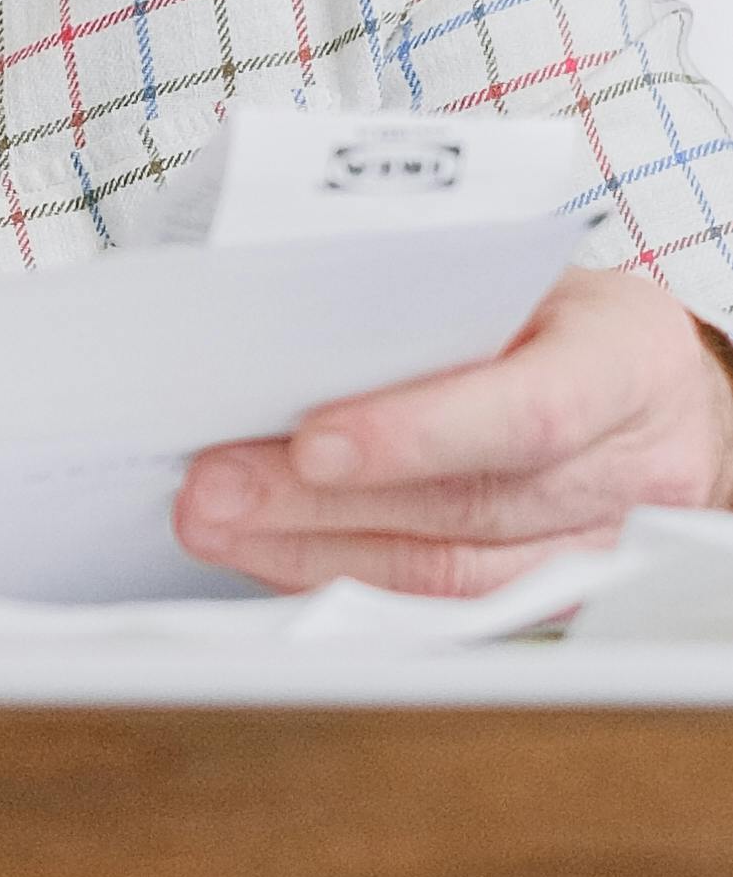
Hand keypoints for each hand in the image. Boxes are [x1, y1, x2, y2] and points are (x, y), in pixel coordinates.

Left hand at [175, 264, 732, 596]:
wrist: (664, 394)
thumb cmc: (575, 317)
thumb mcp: (528, 272)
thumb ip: (434, 294)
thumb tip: (290, 316)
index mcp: (627, 361)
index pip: (530, 409)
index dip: (418, 433)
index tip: (310, 440)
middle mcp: (629, 467)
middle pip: (470, 503)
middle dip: (323, 502)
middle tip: (214, 486)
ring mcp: (601, 546)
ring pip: (449, 573)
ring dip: (314, 551)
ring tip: (218, 522)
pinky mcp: (558, 596)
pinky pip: (445, 604)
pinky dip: (348, 580)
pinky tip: (274, 555)